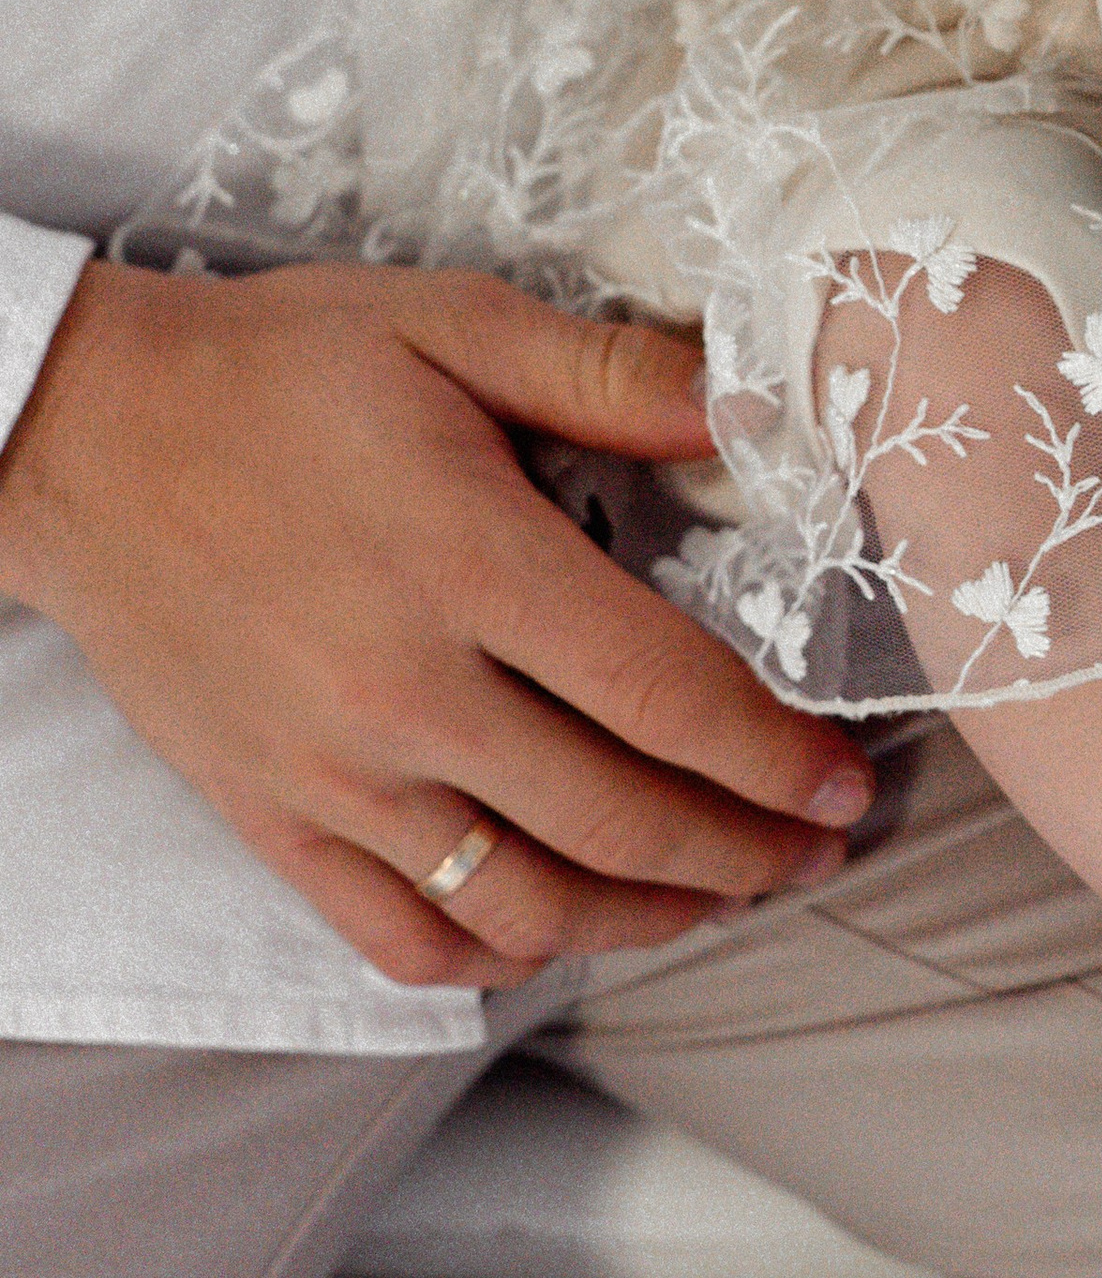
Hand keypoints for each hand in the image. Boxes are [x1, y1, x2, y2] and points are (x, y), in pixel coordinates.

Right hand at [0, 260, 875, 986]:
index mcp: (468, 562)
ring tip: (718, 896)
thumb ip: (607, 372)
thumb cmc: (278, 368)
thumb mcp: (451, 323)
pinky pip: (397, 938)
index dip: (772, 758)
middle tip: (816, 853)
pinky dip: (495, 955)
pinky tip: (558, 928)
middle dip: (742, 853)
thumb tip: (751, 401)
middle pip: (614, 819)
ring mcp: (331, 772)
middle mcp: (404, 690)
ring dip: (642, 919)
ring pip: (520, 903)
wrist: (82, 434)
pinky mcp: (271, 816)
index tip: (843, 784)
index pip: (662, 696)